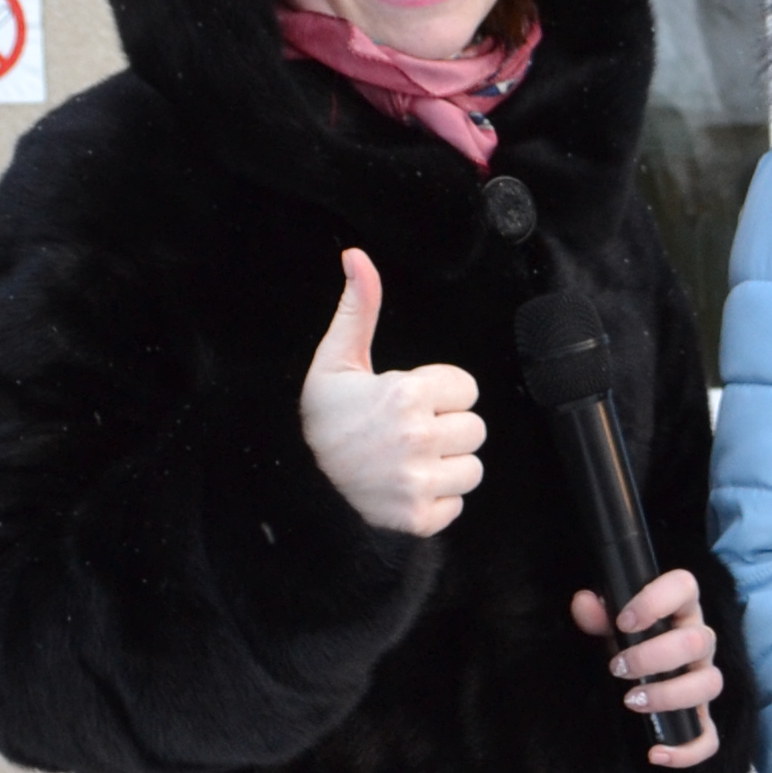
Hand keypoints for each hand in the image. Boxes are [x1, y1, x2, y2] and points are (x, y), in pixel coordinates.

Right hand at [298, 250, 485, 536]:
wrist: (296, 478)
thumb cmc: (325, 415)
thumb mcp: (337, 358)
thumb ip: (359, 307)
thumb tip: (356, 255)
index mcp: (406, 394)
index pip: (466, 388)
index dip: (439, 392)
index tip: (408, 399)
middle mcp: (416, 439)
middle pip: (475, 429)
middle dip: (447, 428)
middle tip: (409, 431)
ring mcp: (418, 482)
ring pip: (472, 468)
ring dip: (446, 465)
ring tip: (408, 459)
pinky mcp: (418, 517)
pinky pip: (457, 505)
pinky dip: (436, 500)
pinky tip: (405, 486)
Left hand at [570, 567, 723, 768]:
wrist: (633, 683)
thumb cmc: (629, 646)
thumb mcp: (610, 630)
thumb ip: (597, 617)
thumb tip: (584, 602)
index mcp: (679, 612)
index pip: (685, 587)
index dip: (658, 599)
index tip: (624, 619)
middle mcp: (699, 643)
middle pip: (700, 640)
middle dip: (655, 656)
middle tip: (618, 667)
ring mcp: (703, 681)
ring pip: (711, 684)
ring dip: (670, 694)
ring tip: (632, 700)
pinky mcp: (702, 719)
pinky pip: (710, 737)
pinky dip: (687, 750)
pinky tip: (656, 753)